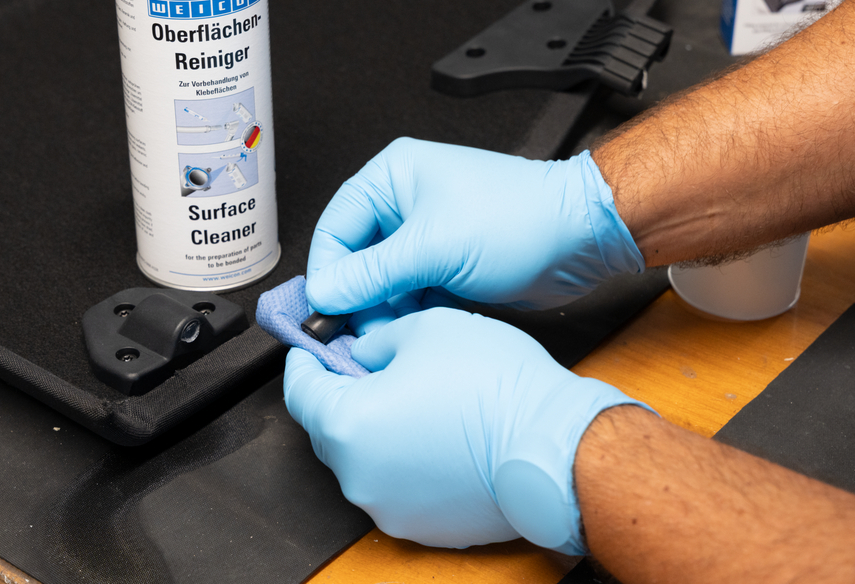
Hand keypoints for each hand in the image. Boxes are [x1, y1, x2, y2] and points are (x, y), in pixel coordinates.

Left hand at [283, 307, 649, 552]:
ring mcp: (391, 508)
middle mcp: (360, 477)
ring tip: (415, 396)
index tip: (311, 346)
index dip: (304, 359)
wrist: (555, 447)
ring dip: (377, 427)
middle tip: (367, 363)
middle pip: (329, 428)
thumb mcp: (425, 328)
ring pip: (365, 459)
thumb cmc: (497, 389)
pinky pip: (398, 484)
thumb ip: (376, 341)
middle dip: (342, 393)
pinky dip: (406, 459)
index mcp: (348, 426)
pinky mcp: (425, 526)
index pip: (299, 390)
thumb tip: (363, 352)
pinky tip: (437, 432)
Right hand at [305, 137, 643, 313]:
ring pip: (382, 280)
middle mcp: (406, 203)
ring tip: (382, 334)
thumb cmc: (523, 218)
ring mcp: (427, 235)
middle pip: (356, 257)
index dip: (327, 270)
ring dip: (381, 309)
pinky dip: (406, 313)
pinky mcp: (445, 263)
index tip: (322, 309)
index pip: (336, 226)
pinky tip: (409, 329)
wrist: (579, 239)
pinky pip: (409, 293)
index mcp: (394, 176)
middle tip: (352, 330)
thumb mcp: (433, 247)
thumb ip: (372, 273)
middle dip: (356, 295)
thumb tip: (326, 292)